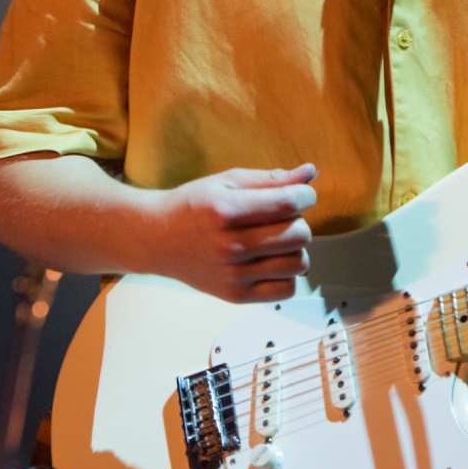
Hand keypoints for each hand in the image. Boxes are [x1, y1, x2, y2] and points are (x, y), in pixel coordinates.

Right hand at [145, 164, 318, 302]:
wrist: (157, 239)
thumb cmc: (194, 206)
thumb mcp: (228, 181)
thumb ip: (271, 179)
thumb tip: (310, 173)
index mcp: (227, 210)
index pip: (288, 203)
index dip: (305, 196)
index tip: (301, 195)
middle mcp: (230, 245)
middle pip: (299, 235)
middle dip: (299, 221)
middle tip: (282, 219)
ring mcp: (233, 274)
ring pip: (298, 263)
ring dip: (295, 249)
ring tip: (276, 241)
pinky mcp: (235, 295)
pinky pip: (286, 289)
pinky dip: (286, 275)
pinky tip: (271, 262)